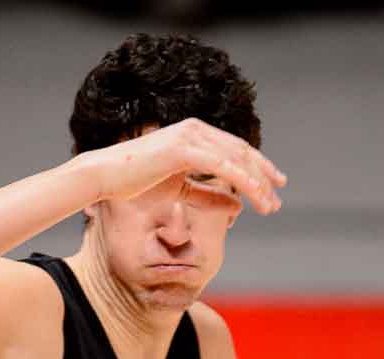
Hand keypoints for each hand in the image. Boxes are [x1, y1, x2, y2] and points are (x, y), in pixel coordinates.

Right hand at [91, 118, 285, 214]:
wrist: (105, 177)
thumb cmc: (134, 185)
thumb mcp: (179, 192)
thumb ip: (207, 195)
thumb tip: (236, 205)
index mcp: (194, 134)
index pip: (234, 149)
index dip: (257, 166)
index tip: (273, 185)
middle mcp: (196, 129)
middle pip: (241, 151)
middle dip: (263, 175)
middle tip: (278, 196)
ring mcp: (190, 136)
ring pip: (236, 159)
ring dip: (257, 182)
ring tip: (271, 204)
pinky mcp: (183, 149)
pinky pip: (221, 166)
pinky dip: (241, 181)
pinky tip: (255, 195)